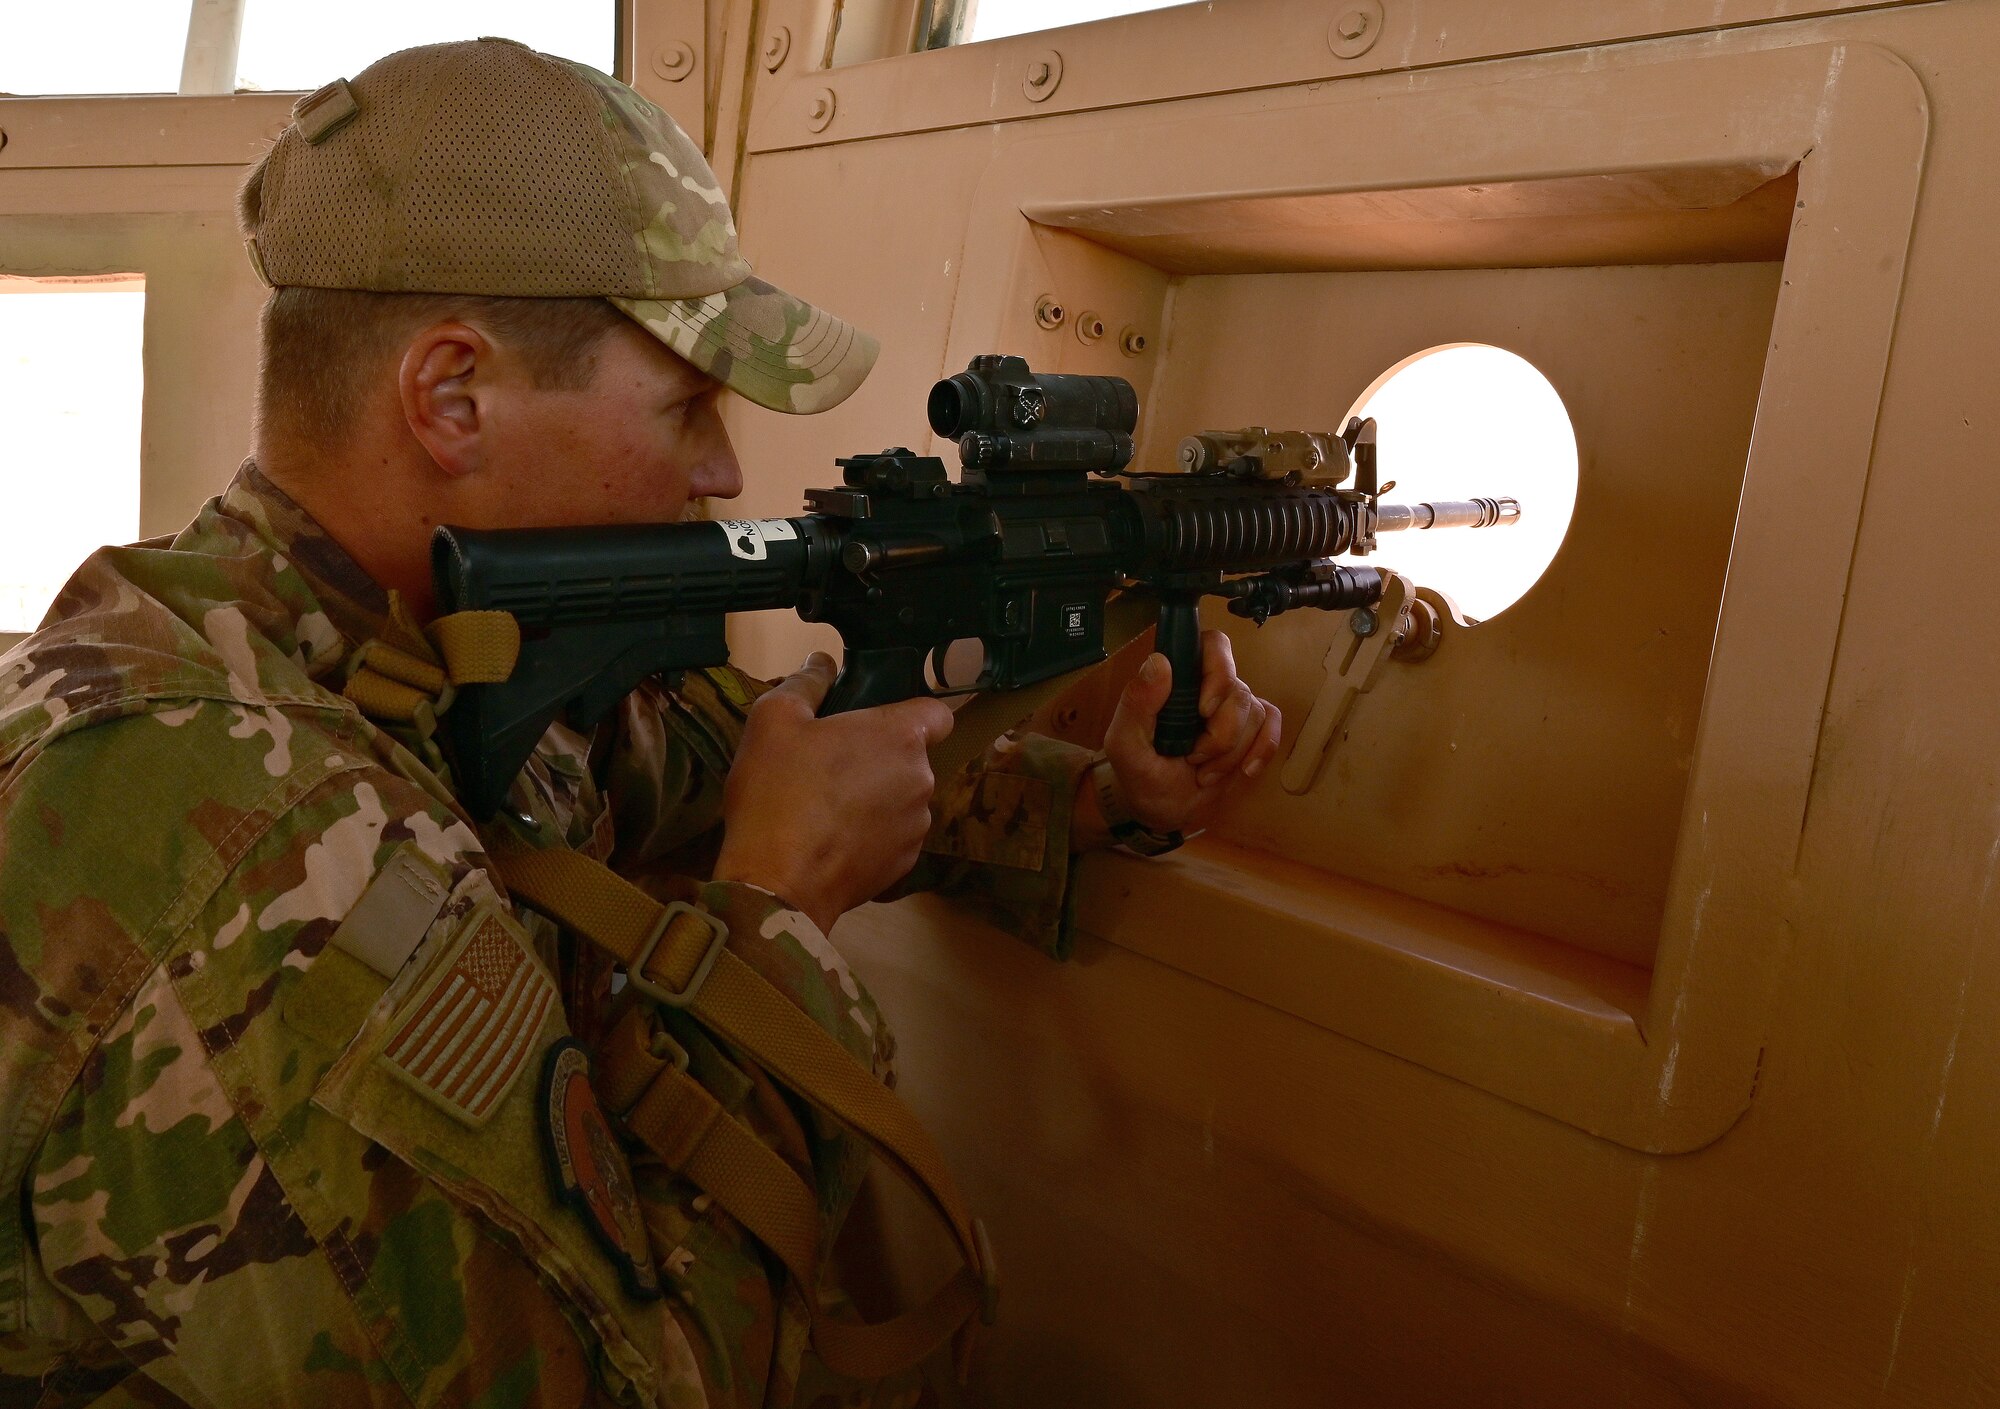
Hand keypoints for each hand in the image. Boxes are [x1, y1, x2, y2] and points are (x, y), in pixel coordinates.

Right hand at [713, 651, 953, 933]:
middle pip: (912, 758)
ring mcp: (916, 827)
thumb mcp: (774, 720)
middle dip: (878, 758)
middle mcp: (922, 779)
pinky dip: (870, 837)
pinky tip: (830, 841)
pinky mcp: (904, 866)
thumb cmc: (778, 792)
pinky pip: (892, 838)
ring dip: (875, 799)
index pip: (937, 712)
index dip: (911, 713)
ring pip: (902, 800)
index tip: (875, 723)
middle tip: (829, 765)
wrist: (777, 883)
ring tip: (825, 808)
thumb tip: (823, 662)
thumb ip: (807, 683)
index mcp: (900, 736)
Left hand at [1078, 631, 1281, 844]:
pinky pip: (1272, 727)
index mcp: (1179, 678)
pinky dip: (1262, 750)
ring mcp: (1234, 709)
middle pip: (1238, 691)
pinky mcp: (1252, 731)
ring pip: (1255, 714)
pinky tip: (1244, 770)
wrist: (1160, 810)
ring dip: (1231, 753)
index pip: (1212, 645)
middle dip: (1221, 733)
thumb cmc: (1139, 772)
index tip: (1204, 710)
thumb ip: (1137, 702)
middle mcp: (1210, 687)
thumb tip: (1159, 661)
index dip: (1219, 670)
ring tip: (1204, 772)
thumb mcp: (1125, 743)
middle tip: (1194, 756)